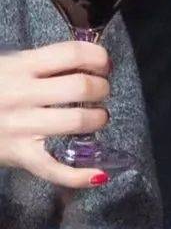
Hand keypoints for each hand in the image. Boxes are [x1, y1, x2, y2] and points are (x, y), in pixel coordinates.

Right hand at [0, 43, 110, 186]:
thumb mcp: (7, 65)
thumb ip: (42, 64)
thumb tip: (88, 62)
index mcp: (20, 66)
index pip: (73, 53)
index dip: (98, 57)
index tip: (103, 65)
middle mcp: (21, 94)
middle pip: (81, 87)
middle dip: (101, 88)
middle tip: (100, 91)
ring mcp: (20, 127)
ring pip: (77, 123)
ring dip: (98, 119)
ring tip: (97, 118)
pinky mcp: (17, 155)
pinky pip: (54, 168)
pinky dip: (80, 175)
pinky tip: (100, 174)